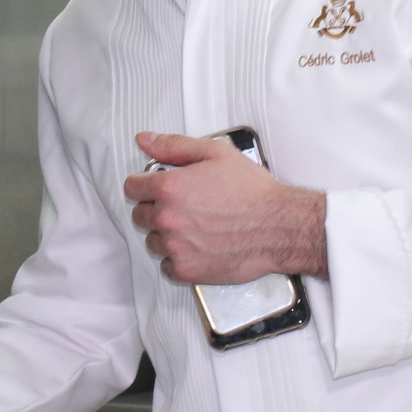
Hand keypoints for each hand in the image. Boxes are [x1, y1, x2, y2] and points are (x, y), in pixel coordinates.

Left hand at [121, 131, 328, 284]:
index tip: (157, 188)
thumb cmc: (253, 191)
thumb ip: (174, 146)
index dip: (145, 184)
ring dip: (166, 235)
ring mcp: (175, 247)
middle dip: (156, 209)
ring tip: (194, 227)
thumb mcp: (216, 154)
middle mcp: (167, 219)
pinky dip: (178, 258)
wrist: (279, 226)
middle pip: (140, 215)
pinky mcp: (187, 271)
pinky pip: (167, 266)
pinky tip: (198, 246)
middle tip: (185, 206)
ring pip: (153, 241)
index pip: (132, 187)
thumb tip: (144, 140)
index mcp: (169, 188)